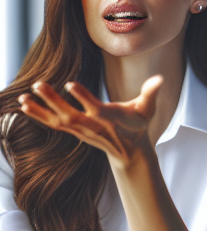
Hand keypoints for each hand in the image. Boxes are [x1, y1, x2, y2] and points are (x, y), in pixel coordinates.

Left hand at [18, 77, 161, 171]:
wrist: (129, 152)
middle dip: (53, 101)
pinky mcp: (74, 131)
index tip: (69, 84)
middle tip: (38, 85)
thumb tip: (160, 78)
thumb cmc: (137, 126)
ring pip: (57, 120)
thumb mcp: (146, 110)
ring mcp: (81, 130)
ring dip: (40, 109)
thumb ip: (151, 93)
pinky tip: (24, 106)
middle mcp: (92, 125)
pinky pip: (53, 124)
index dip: (83, 97)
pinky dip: (38, 115)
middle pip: (70, 114)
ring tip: (23, 98)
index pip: (94, 107)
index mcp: (109, 118)